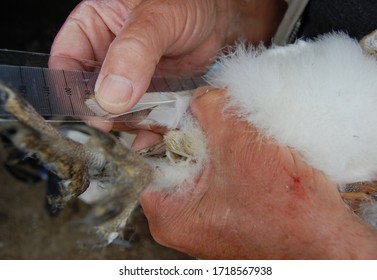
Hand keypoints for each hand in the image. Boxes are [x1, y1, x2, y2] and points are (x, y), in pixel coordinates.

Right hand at [50, 0, 285, 132]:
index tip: (91, 111)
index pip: (67, 63)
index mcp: (93, 27)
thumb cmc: (186, 2)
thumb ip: (133, 53)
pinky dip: (149, 130)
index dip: (72, 90)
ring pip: (117, 111)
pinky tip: (154, 137)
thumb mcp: (156, 19)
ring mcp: (130, 79)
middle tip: (116, 127)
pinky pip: (143, 118)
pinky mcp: (152, 95)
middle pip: (91, 93)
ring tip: (142, 132)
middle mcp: (108, 56)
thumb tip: (111, 95)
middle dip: (103, 114)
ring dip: (127, 126)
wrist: (218, 18)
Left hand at [140, 88, 376, 258]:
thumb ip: (210, 109)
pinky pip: (221, 178)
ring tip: (240, 138)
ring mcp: (207, 220)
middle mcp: (183, 222)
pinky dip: (232, 160)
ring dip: (219, 146)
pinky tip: (251, 154)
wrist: (326, 240)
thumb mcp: (239, 144)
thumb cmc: (285, 209)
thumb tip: (201, 94)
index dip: (164, 129)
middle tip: (217, 120)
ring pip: (202, 167)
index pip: (149, 159)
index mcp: (170, 215)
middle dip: (197, 135)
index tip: (182, 112)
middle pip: (176, 161)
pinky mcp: (229, 216)